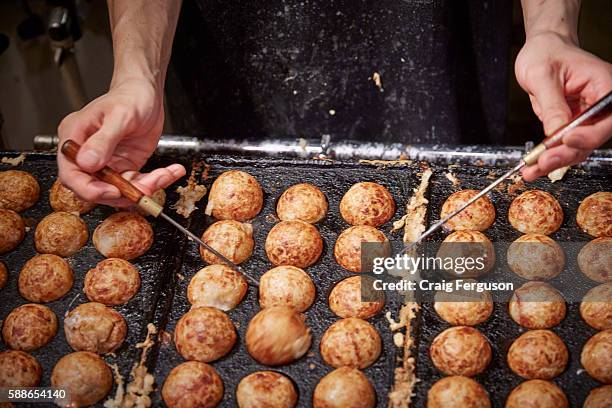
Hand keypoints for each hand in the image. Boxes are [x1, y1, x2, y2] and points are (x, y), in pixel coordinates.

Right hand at [57, 79, 185, 205]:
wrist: (147, 94)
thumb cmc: (130, 97)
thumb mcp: (120, 116)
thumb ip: (103, 141)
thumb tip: (87, 163)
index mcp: (75, 139)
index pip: (71, 174)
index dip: (90, 189)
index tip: (112, 191)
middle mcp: (87, 154)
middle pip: (95, 187)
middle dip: (122, 192)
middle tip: (146, 188)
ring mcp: (106, 162)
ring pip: (119, 189)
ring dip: (143, 188)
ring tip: (165, 175)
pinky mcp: (124, 166)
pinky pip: (136, 182)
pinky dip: (155, 181)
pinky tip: (172, 172)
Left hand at [515, 32, 611, 180]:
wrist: (541, 49)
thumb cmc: (546, 53)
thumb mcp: (542, 75)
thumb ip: (552, 105)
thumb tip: (556, 133)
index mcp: (605, 86)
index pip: (606, 119)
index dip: (589, 134)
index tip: (567, 139)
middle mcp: (600, 104)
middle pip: (593, 138)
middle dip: (567, 153)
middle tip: (543, 162)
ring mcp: (587, 117)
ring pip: (578, 147)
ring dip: (555, 161)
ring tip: (532, 170)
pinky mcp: (572, 125)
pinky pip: (564, 146)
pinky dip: (549, 157)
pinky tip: (533, 166)